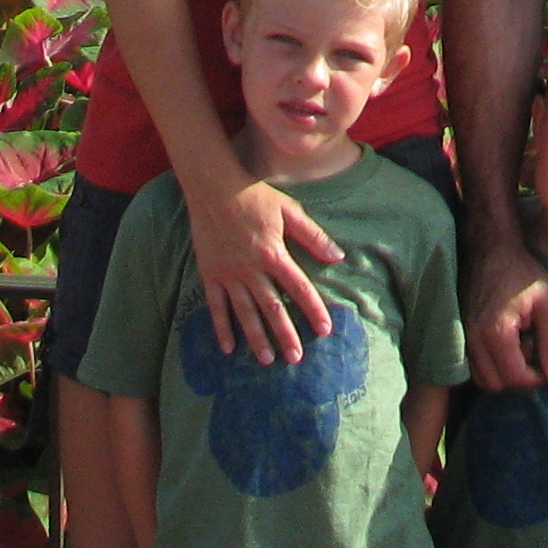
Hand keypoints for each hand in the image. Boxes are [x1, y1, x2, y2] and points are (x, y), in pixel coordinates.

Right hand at [181, 170, 343, 364]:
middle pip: (272, 308)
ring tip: (267, 360)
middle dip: (285, 334)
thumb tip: (338, 256)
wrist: (213, 186)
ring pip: (244, 313)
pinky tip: (229, 348)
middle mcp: (251, 268)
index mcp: (273, 253)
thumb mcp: (289, 210)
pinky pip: (215, 306)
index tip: (324, 330)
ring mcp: (228, 273)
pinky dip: (221, 328)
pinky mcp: (209, 274)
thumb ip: (313, 236)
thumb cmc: (255, 196)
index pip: (299, 287)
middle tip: (295, 358)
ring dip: (256, 338)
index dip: (313, 310)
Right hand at [462, 231, 547, 390]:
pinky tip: (504, 343)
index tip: (547, 361)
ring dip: (503, 371)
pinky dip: (490, 365)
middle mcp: (473, 339)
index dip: (536, 377)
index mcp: (497, 331)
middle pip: (496, 384)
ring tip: (518, 345)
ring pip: (482, 378)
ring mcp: (462, 337)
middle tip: (532, 348)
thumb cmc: (522, 273)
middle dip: (519, 375)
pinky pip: (472, 366)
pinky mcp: (458, 334)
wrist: (490, 249)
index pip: (515, 377)